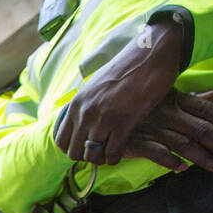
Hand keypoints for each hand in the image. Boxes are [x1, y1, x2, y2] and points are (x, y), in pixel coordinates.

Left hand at [55, 21, 212, 169]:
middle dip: (86, 157)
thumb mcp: (94, 86)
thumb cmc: (126, 69)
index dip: (71, 149)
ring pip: (93, 155)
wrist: (151, 53)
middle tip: (100, 153)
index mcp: (76, 104)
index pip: (61, 140)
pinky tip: (121, 152)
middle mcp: (85, 113)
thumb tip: (78, 119)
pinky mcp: (124, 121)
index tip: (84, 148)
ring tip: (111, 153)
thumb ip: (84, 104)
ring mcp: (104, 118)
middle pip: (74, 152)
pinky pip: (112, 153)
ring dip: (102, 159)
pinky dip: (115, 157)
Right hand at [120, 89, 212, 172]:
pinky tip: (182, 168)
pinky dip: (169, 160)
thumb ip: (195, 99)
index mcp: (176, 99)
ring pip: (183, 143)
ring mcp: (151, 127)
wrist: (101, 110)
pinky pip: (154, 151)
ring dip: (203, 157)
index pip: (206, 109)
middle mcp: (167, 112)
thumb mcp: (168, 95)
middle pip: (201, 129)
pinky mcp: (134, 140)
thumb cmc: (138, 103)